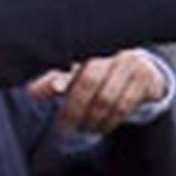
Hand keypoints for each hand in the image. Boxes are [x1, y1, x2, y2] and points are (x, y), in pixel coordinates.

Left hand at [27, 50, 171, 133]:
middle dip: (75, 108)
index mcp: (91, 46)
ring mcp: (129, 62)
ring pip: (106, 97)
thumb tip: (32, 91)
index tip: (55, 89)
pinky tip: (101, 128)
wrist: (143, 71)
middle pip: (89, 80)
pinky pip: (124, 105)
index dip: (63, 75)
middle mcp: (110, 50)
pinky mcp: (144, 77)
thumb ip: (56, 80)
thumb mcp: (78, 75)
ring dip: (92, 119)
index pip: (74, 62)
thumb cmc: (102, 73)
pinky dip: (110, 121)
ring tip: (84, 129)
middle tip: (66, 127)